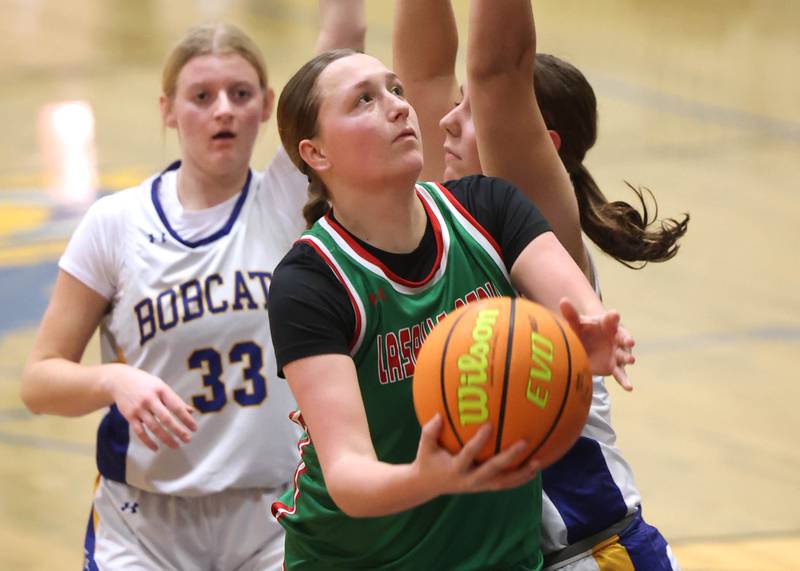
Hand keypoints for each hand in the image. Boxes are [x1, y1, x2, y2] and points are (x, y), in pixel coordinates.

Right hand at [107, 364, 197, 450]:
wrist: (119, 380)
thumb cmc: (145, 384)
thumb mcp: (161, 386)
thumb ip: (175, 399)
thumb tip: (191, 411)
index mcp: (161, 390)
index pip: (176, 406)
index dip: (186, 418)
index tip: (194, 428)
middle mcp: (150, 399)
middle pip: (166, 419)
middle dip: (178, 430)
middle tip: (187, 439)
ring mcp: (139, 408)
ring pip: (154, 427)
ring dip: (166, 438)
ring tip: (176, 445)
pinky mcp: (129, 416)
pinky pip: (140, 432)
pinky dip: (148, 442)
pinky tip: (156, 448)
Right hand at [414, 415, 539, 494]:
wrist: (427, 486)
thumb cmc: (427, 460)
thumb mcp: (424, 446)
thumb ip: (430, 430)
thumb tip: (439, 414)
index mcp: (455, 468)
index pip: (469, 454)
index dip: (479, 441)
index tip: (490, 424)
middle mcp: (470, 480)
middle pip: (493, 470)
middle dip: (509, 457)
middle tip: (524, 443)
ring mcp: (479, 486)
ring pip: (504, 482)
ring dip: (521, 474)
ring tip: (538, 462)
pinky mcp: (484, 488)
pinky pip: (505, 484)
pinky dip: (520, 478)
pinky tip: (534, 469)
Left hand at [559, 298, 635, 390]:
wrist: (584, 345)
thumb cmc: (582, 331)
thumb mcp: (576, 323)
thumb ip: (571, 314)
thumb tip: (562, 300)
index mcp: (607, 325)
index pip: (611, 320)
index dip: (613, 317)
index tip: (614, 314)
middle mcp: (614, 339)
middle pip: (622, 338)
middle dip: (626, 339)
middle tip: (629, 342)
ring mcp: (615, 353)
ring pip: (623, 356)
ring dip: (627, 358)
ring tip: (631, 360)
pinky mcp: (613, 366)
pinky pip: (620, 375)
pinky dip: (625, 381)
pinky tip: (629, 388)